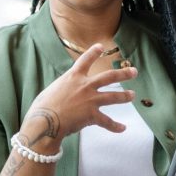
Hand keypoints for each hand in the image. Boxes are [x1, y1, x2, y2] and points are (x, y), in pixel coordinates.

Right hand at [22, 44, 136, 143]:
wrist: (45, 120)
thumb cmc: (42, 107)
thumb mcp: (51, 90)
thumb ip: (62, 89)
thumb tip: (63, 93)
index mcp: (73, 77)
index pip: (85, 60)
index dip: (93, 52)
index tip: (101, 47)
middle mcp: (85, 86)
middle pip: (109, 77)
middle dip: (123, 74)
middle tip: (133, 72)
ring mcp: (91, 100)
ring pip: (113, 96)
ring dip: (125, 96)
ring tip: (132, 95)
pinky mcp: (92, 115)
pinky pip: (107, 122)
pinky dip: (115, 126)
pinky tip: (123, 128)